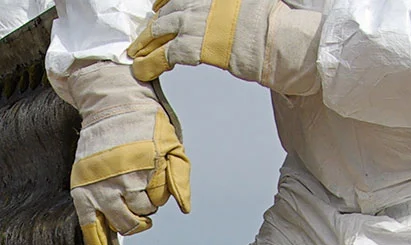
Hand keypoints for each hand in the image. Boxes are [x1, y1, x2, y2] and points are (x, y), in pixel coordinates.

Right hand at [57, 62, 190, 244]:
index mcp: (148, 166)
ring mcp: (101, 186)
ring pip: (121, 222)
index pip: (159, 199)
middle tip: (140, 191)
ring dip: (129, 220)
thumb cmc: (144, 124)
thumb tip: (184, 208)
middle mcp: (124, 178)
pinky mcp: (83, 190)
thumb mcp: (171, 144)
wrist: (110, 105)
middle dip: (145, 206)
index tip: (154, 179)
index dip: (159, 193)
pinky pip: (90, 225)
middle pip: (141, 213)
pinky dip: (97, 244)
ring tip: (130, 207)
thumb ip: (180, 177)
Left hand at [129, 0, 323, 95]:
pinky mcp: (191, 46)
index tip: (156, 9)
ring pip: (159, 31)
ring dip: (145, 44)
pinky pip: (163, 55)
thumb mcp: (248, 2)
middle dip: (152, 27)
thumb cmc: (268, 24)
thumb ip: (229, 5)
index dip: (163, 4)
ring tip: (136, 55)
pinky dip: (150, 63)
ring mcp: (192, 22)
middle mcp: (197, 3)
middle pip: (165, 12)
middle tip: (142, 39)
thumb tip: (226, 11)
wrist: (274, 38)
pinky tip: (143, 70)